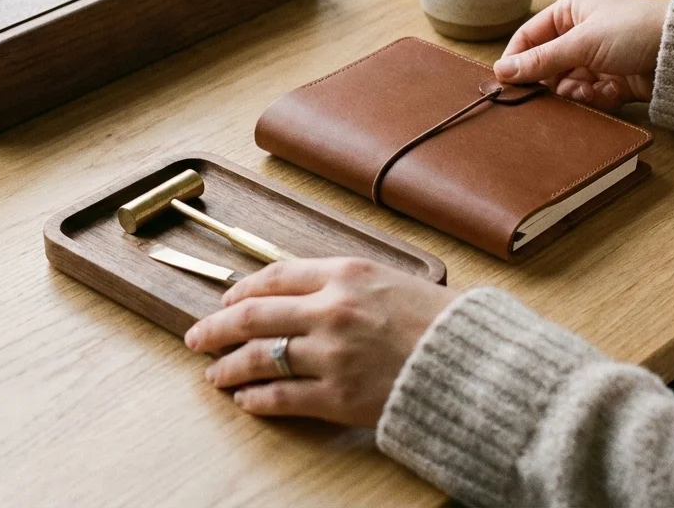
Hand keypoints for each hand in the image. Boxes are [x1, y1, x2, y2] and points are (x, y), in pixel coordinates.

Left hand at [185, 258, 457, 427]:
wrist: (476, 366)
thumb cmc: (444, 323)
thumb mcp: (396, 282)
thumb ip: (349, 285)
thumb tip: (308, 294)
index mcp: (347, 274)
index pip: (275, 276)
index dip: (242, 289)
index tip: (228, 298)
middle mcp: (332, 310)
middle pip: (252, 316)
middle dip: (216, 327)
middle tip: (197, 337)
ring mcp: (331, 355)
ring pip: (257, 358)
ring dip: (228, 367)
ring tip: (215, 375)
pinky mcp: (337, 396)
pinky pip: (281, 397)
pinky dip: (257, 399)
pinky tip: (247, 400)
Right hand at [494, 0, 668, 110]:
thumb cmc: (633, 30)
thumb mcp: (581, 43)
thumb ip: (541, 60)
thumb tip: (502, 71)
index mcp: (571, 11)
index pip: (530, 36)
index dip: (516, 58)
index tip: (505, 82)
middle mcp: (582, 33)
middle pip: (547, 64)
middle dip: (548, 81)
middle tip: (544, 96)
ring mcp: (599, 59)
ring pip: (568, 84)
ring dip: (573, 92)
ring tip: (586, 91)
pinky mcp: (614, 81)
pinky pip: (590, 96)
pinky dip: (593, 99)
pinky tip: (605, 94)